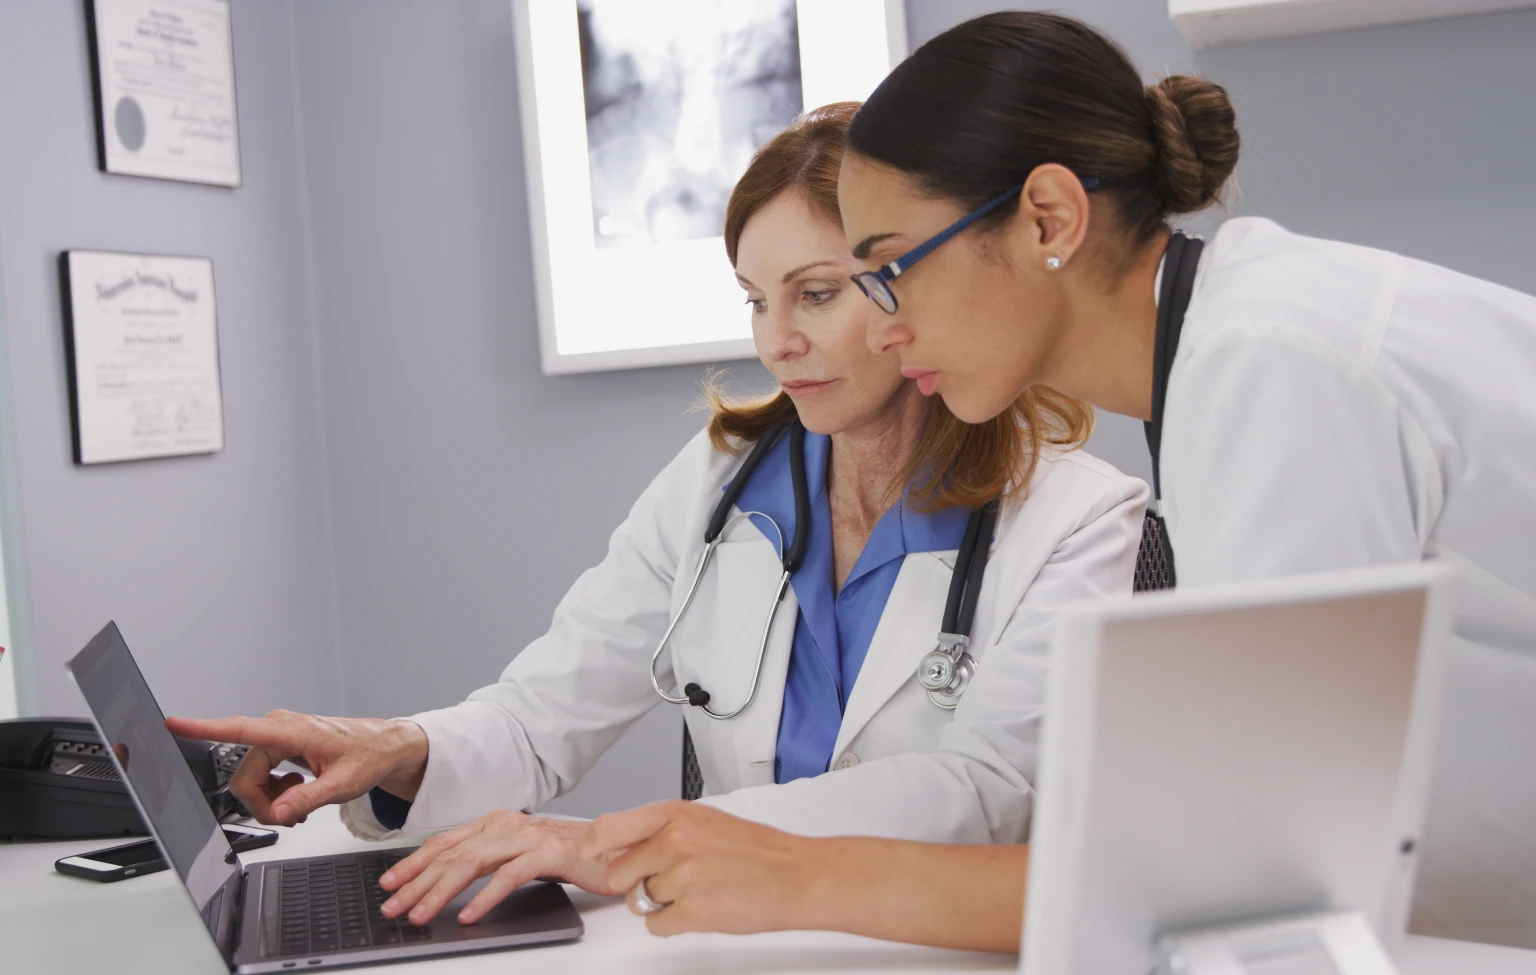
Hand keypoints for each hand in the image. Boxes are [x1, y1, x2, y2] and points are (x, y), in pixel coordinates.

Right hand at [164, 710, 427, 826]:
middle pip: (243, 778)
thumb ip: (309, 799)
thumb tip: (280, 813)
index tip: (173, 724)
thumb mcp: (343, 784)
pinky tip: (297, 794)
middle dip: (263, 804)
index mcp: (290, 731)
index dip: (202, 728)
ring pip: (250, 782)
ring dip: (270, 800)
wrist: (382, 747)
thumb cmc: (368, 755)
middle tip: (294, 816)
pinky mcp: (279, 747)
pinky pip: (260, 778)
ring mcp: (277, 738)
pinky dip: (275, 794)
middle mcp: (277, 729)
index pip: (238, 729)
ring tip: (301, 804)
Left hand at [378, 809, 621, 925]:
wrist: (620, 849)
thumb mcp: (521, 857)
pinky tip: (470, 916)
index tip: (389, 885)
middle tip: (392, 907)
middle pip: (452, 854)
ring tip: (421, 915)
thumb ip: (491, 863)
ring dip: (441, 892)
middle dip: (416, 883)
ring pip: (472, 863)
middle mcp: (508, 825)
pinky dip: (486, 897)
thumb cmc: (572, 857)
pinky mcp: (551, 853)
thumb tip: (450, 885)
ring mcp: (529, 836)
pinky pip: (510, 876)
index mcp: (498, 823)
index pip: (446, 843)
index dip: (413, 864)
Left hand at [576, 800, 820, 936]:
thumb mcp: (704, 822)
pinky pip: (656, 926)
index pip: (608, 829)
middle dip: (636, 883)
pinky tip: (703, 908)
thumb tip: (618, 847)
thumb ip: (660, 830)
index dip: (590, 846)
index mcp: (675, 814)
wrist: (797, 875)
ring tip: (700, 890)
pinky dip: (674, 924)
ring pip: (640, 901)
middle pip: (618, 873)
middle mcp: (673, 841)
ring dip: (662, 903)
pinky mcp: (692, 910)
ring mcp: (682, 876)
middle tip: (671, 880)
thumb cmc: (757, 850)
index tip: (586, 854)